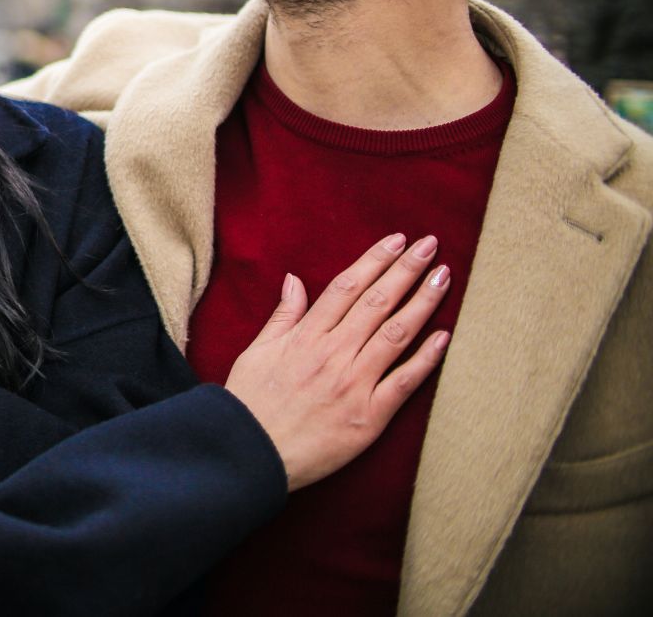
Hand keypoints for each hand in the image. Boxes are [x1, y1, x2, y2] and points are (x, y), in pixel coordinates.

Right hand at [224, 233, 451, 490]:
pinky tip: (444, 336)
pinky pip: (404, 381)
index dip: (374, 260)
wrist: (252, 455)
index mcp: (306, 336)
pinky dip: (426, 358)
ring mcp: (354, 384)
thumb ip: (283, 316)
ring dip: (423, 302)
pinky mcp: (369, 416)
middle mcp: (333, 354)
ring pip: (396, 334)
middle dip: (406, 269)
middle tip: (429, 245)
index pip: (347, 287)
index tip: (396, 241)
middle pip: (377, 302)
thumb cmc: (251, 403)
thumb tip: (295, 279)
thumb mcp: (257, 352)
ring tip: (443, 276)